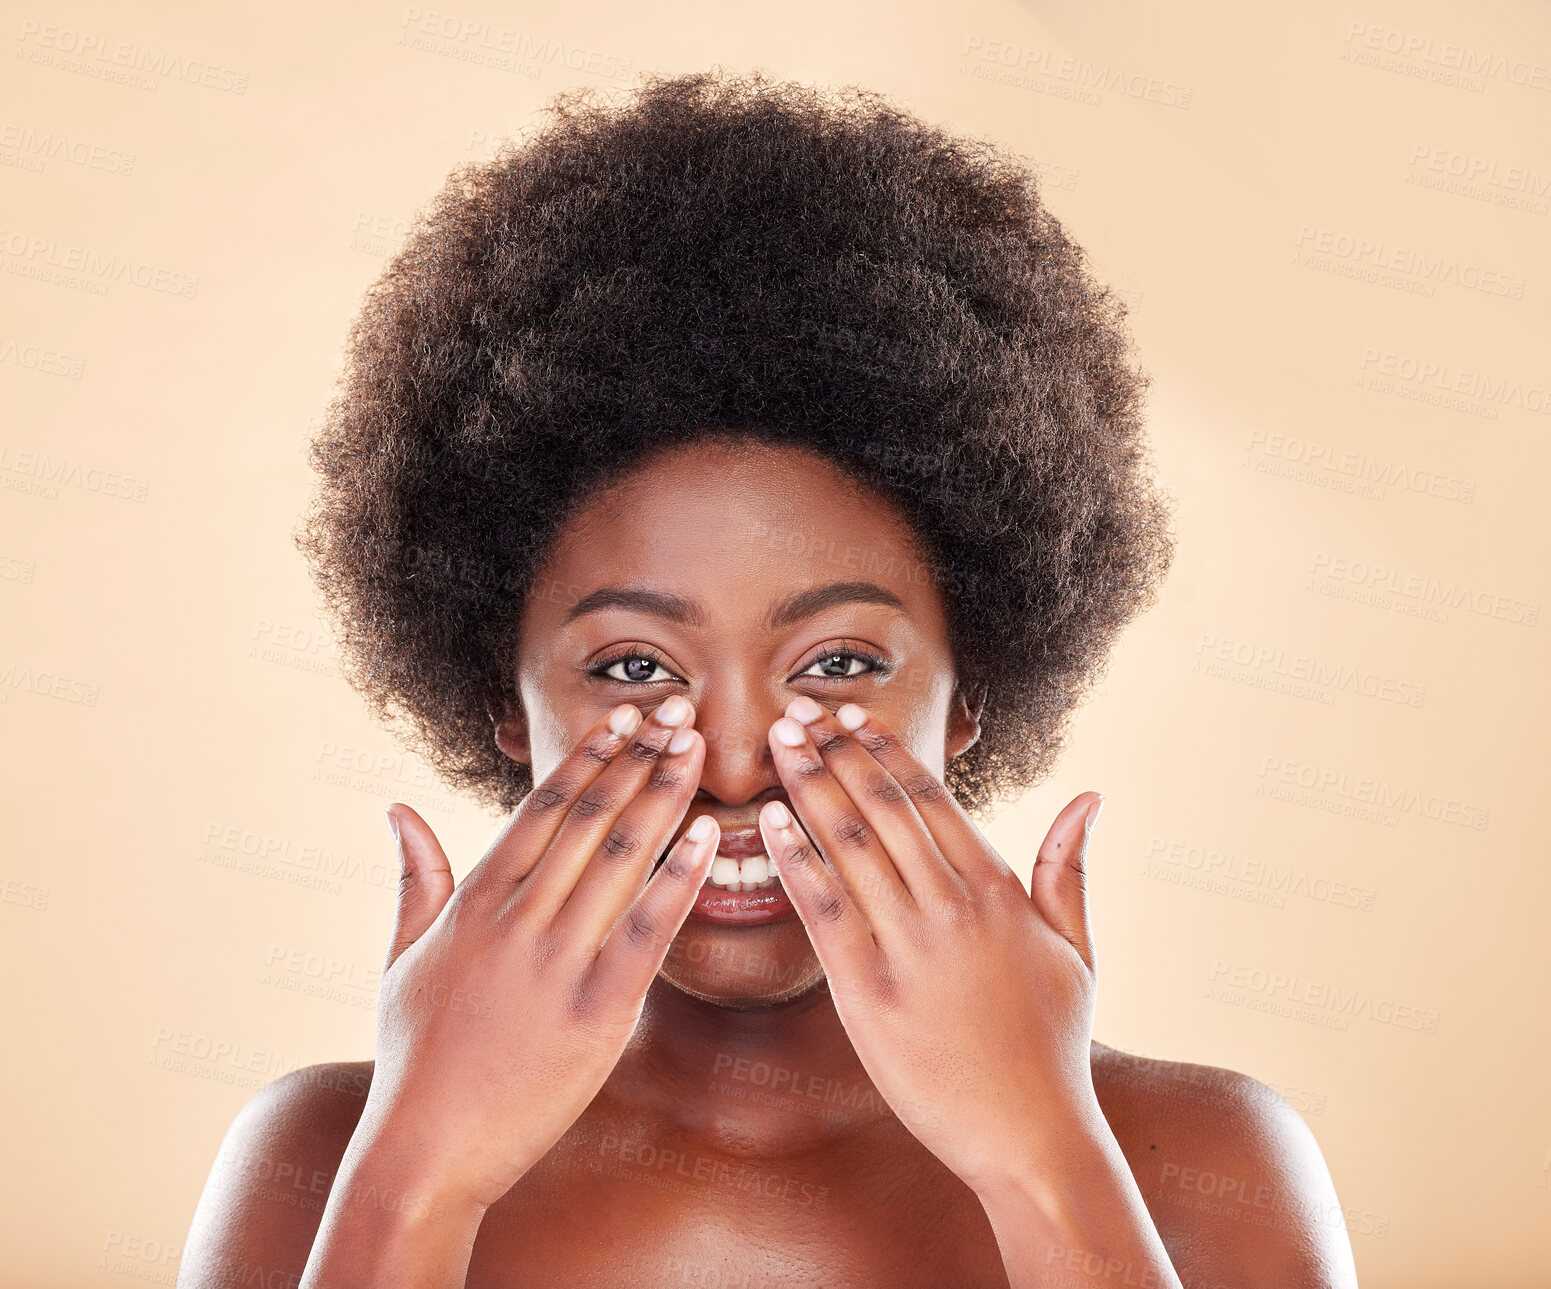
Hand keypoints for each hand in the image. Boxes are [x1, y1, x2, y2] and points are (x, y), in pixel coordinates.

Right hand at [357, 697, 718, 1210]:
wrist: (424, 1152)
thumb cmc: (414, 1057)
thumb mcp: (400, 958)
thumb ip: (412, 878)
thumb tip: (397, 808)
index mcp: (474, 901)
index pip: (541, 808)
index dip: (588, 757)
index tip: (625, 717)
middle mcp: (516, 919)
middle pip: (588, 818)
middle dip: (638, 758)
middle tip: (679, 709)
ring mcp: (555, 962)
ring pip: (619, 859)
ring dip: (664, 796)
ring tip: (697, 747)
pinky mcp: (595, 1011)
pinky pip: (647, 932)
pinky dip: (679, 881)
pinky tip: (709, 839)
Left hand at [756, 696, 1105, 1195]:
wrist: (1030, 1135)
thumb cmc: (1054, 1043)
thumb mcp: (1077, 949)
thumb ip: (1069, 868)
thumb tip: (1090, 795)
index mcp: (996, 890)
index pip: (929, 798)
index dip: (882, 750)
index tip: (848, 715)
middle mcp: (951, 907)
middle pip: (881, 808)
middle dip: (833, 751)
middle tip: (794, 706)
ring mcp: (908, 947)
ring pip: (849, 845)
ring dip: (807, 786)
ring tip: (776, 741)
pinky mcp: (868, 992)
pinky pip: (824, 910)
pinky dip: (794, 860)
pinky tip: (768, 822)